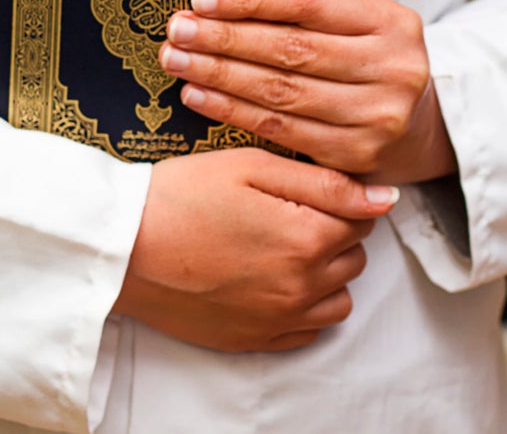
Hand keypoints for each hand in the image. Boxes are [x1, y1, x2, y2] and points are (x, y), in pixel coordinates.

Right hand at [113, 148, 398, 351]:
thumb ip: (326, 183)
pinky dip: (301, 306)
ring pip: (338, 297)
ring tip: (279, 246)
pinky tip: (268, 279)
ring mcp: (279, 319)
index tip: (302, 189)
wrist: (121, 247)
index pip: (362, 218)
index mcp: (308, 238)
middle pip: (353, 257)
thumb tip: (385, 199)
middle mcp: (302, 287)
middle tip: (284, 212)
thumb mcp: (252, 168)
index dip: (336, 197)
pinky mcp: (255, 339)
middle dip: (332, 233)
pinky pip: (308, 330)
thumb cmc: (181, 196)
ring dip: (323, 273)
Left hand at [157, 0, 454, 181]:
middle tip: (178, 30)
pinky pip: (280, 130)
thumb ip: (306, 11)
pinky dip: (232, 111)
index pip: (310, 0)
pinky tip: (199, 96)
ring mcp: (376, 115)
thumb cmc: (373, 63)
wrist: (423, 127)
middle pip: (291, 49)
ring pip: (280, 92)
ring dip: (219, 75)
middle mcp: (390, 67)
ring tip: (178, 60)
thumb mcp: (360, 24)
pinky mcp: (354, 155)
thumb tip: (221, 0)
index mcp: (391, 22)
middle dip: (225, 38)